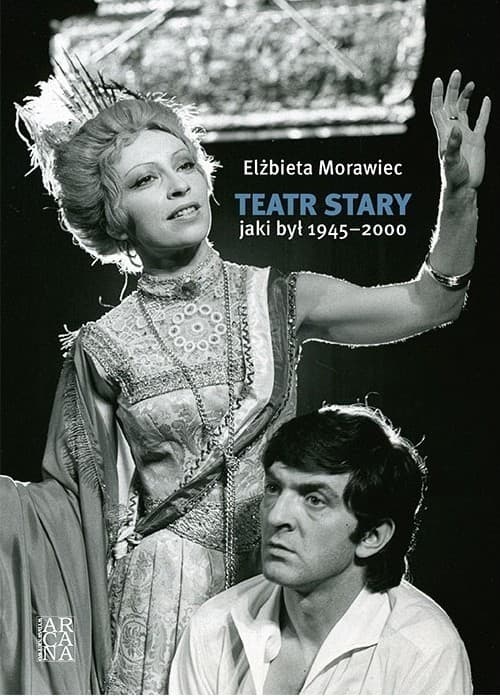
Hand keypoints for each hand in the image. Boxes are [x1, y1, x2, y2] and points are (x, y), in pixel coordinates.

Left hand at [431, 69, 490, 189]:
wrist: (464, 187)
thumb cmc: (453, 177)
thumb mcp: (451, 161)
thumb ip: (453, 146)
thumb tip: (457, 129)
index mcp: (444, 134)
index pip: (438, 110)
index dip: (437, 95)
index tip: (438, 80)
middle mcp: (453, 131)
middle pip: (451, 105)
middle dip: (452, 89)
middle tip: (456, 72)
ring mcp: (465, 135)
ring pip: (464, 110)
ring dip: (466, 97)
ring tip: (470, 83)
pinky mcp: (477, 140)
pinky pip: (481, 121)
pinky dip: (484, 110)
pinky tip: (486, 99)